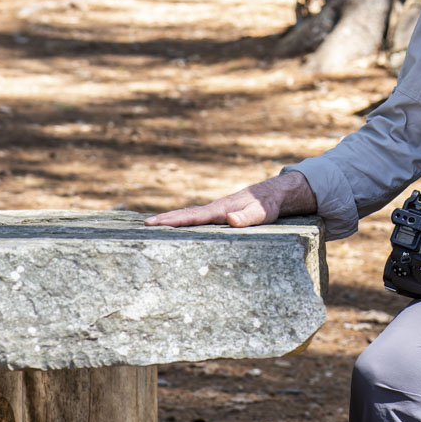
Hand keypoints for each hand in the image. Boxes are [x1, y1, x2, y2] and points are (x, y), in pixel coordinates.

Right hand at [145, 171, 316, 227]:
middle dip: (166, 219)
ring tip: (152, 225)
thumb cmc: (270, 205)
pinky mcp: (221, 214)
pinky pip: (199, 218)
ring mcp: (217, 211)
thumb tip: (230, 220)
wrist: (276, 194)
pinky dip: (184, 221)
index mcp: (222, 209)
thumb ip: (249, 217)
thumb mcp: (264, 212)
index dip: (174, 220)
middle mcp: (216, 209)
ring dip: (172, 220)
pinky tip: (177, 228)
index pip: (194, 216)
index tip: (155, 223)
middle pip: (187, 214)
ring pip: (191, 215)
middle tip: (144, 225)